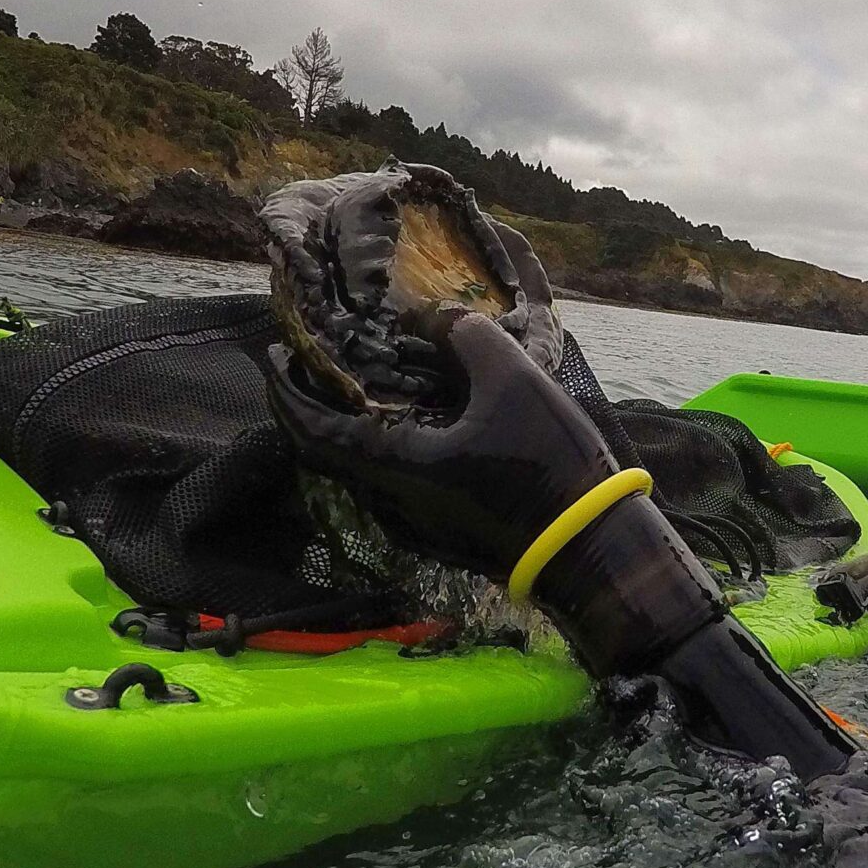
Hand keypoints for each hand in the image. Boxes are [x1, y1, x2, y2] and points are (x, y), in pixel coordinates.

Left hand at [267, 308, 617, 579]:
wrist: (593, 549)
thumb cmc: (547, 463)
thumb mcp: (511, 379)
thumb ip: (463, 334)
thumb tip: (430, 317)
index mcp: (394, 465)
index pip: (309, 428)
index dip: (284, 389)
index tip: (274, 353)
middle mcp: (391, 500)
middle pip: (331, 446)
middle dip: (320, 397)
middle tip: (322, 354)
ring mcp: (416, 521)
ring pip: (364, 463)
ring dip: (357, 419)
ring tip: (369, 372)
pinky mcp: (441, 528)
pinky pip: (395, 475)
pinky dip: (390, 439)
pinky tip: (418, 410)